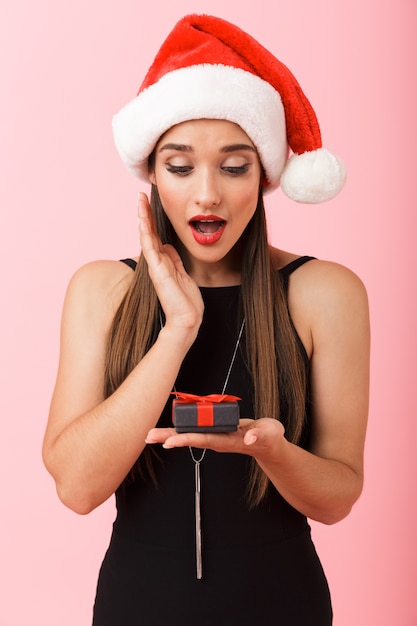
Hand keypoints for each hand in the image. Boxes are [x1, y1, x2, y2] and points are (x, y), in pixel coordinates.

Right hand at [138, 192, 203, 334]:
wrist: (187, 319)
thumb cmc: (186, 301)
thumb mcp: (183, 274)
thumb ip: (174, 260)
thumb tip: (169, 246)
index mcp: (164, 262)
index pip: (156, 237)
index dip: (153, 221)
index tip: (149, 204)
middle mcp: (157, 262)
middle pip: (149, 233)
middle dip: (145, 214)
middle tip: (141, 195)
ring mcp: (156, 266)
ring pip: (147, 236)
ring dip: (143, 218)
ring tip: (140, 200)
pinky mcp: (157, 270)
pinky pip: (150, 247)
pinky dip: (146, 232)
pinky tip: (142, 219)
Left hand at [145, 418, 285, 462]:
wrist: (269, 444)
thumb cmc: (270, 439)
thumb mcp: (269, 434)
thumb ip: (259, 435)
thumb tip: (249, 438)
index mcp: (227, 440)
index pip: (203, 439)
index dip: (185, 439)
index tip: (169, 442)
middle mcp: (217, 440)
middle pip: (190, 438)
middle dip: (169, 437)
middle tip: (149, 436)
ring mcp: (215, 436)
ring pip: (189, 434)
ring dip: (170, 434)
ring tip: (151, 434)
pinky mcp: (215, 431)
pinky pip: (195, 429)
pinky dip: (180, 428)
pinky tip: (168, 428)